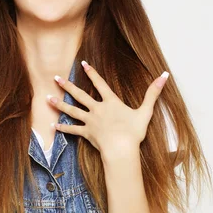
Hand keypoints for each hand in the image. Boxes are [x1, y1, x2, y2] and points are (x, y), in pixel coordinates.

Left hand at [49, 61, 168, 159]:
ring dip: (59, 104)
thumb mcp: (146, 111)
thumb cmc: (134, 132)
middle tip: (55, 78)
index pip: (100, 84)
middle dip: (67, 85)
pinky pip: (73, 130)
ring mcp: (90, 121)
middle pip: (79, 95)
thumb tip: (164, 75)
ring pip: (71, 111)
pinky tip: (54, 126)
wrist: (121, 149)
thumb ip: (153, 93)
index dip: (91, 73)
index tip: (82, 64)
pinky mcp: (86, 133)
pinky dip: (63, 129)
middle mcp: (97, 109)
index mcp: (111, 102)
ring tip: (47, 98)